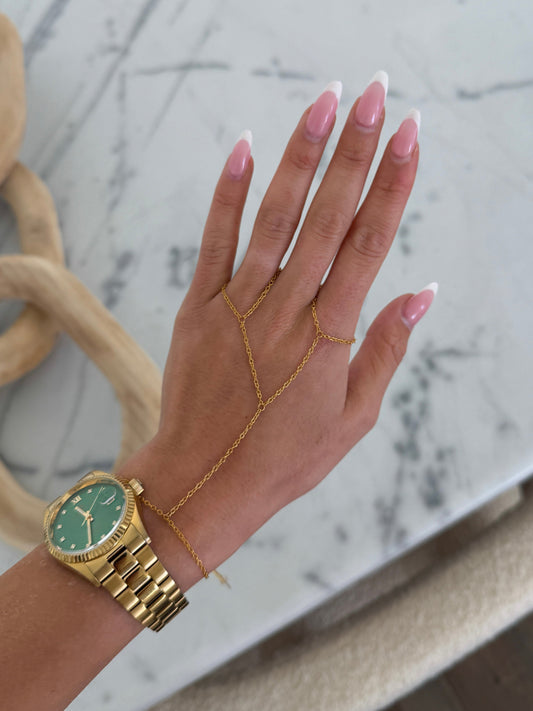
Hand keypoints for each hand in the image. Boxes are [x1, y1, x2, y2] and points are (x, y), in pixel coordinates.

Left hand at [121, 75, 434, 588]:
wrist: (204, 480)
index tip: (408, 137)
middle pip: (327, 217)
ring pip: (274, 218)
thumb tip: (422, 293)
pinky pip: (215, 240)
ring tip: (323, 104)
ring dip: (300, 157)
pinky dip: (230, 194)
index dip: (391, 186)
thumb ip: (386, 350)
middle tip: (373, 95)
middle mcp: (286, 310)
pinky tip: (247, 148)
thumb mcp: (353, 418)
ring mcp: (238, 305)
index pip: (369, 244)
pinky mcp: (199, 308)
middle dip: (354, 150)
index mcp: (329, 337)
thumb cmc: (284, 457)